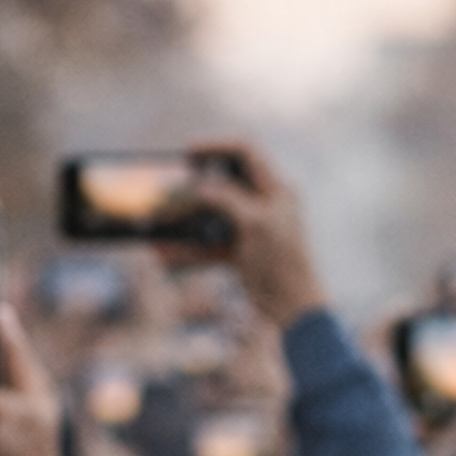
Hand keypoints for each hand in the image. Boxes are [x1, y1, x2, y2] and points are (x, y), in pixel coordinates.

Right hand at [174, 142, 326, 330]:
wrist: (292, 308)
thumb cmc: (282, 262)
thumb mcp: (256, 223)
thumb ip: (228, 200)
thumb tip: (201, 187)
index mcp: (276, 189)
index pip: (246, 153)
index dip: (217, 147)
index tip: (188, 154)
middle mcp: (264, 205)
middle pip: (225, 183)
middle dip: (197, 184)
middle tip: (173, 186)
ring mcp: (251, 229)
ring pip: (213, 216)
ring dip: (188, 219)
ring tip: (163, 221)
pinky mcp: (241, 253)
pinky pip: (210, 245)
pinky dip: (190, 249)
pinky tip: (167, 254)